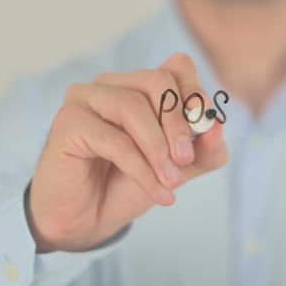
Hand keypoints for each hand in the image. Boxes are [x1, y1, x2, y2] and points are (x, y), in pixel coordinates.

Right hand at [26, 54, 227, 252]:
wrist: (88, 219)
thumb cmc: (130, 185)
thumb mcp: (180, 168)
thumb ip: (205, 149)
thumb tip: (217, 126)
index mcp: (140, 86)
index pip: (177, 66)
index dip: (195, 92)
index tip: (204, 126)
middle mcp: (112, 84)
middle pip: (158, 81)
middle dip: (179, 123)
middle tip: (186, 161)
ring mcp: (85, 98)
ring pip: (133, 106)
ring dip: (158, 149)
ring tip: (172, 182)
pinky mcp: (67, 122)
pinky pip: (114, 139)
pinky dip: (142, 169)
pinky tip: (158, 192)